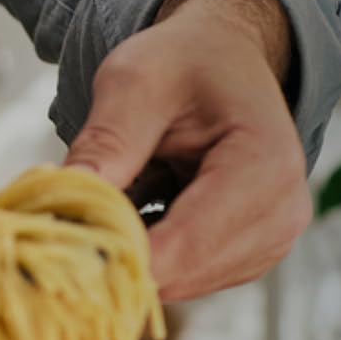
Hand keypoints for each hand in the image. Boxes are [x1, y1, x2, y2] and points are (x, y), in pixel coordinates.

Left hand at [67, 0, 309, 299]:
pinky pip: (187, 277)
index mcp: (266, 166)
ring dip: (135, 251)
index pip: (186, 244)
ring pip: (179, 283)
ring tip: (116, 193)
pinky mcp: (250, 256)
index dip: (118, 253)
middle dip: (119, 252)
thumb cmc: (185, 61)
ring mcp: (271, 243)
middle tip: (65, 218)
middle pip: (183, 273)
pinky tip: (138, 207)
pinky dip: (152, 251)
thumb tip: (66, 200)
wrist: (224, 57)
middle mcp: (282, 215)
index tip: (58, 247)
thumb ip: (108, 140)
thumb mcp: (136, 80)